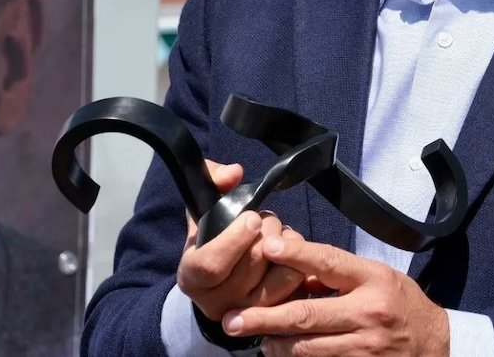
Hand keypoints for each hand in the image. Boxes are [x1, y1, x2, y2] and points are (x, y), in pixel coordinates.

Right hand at [177, 161, 304, 321]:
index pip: (211, 265)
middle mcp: (216, 303)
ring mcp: (247, 316)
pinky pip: (297, 289)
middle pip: (251, 267)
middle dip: (266, 233)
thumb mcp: (204, 209)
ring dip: (287, 247)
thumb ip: (213, 181)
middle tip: (266, 219)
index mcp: (192, 277)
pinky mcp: (274, 320)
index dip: (234, 240)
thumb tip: (233, 173)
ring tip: (279, 233)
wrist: (220, 282)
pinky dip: (301, 263)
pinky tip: (293, 250)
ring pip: (278, 279)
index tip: (252, 217)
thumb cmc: (213, 238)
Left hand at [222, 236, 449, 356]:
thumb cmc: (403, 305)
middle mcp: (368, 313)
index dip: (295, 255)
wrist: (437, 347)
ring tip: (256, 339)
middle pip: (307, 314)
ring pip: (307, 348)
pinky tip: (282, 354)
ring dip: (276, 344)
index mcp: (372, 279)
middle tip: (232, 319)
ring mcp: (365, 347)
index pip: (328, 262)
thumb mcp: (379, 277)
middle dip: (264, 317)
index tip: (266, 247)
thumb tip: (295, 268)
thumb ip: (340, 275)